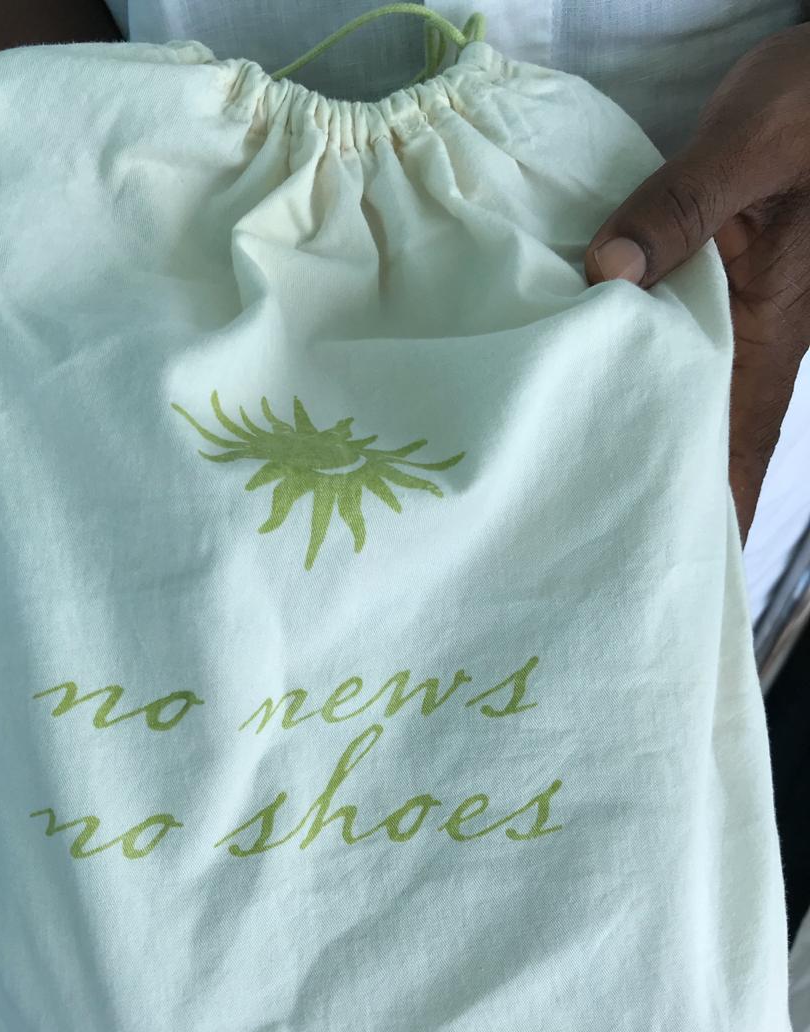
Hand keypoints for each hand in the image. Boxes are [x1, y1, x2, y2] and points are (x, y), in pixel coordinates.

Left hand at [583, 24, 809, 546]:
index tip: (671, 575)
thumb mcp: (754, 143)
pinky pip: (665, 355)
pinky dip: (627, 383)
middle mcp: (753, 340)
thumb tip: (608, 272)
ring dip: (638, 445)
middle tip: (591, 557)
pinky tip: (581, 401)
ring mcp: (731, 322)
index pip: (740, 441)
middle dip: (657, 498)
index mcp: (772, 327)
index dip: (712, 510)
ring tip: (573, 504)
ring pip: (681, 402)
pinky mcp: (707, 293)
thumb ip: (685, 203)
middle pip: (704, 440)